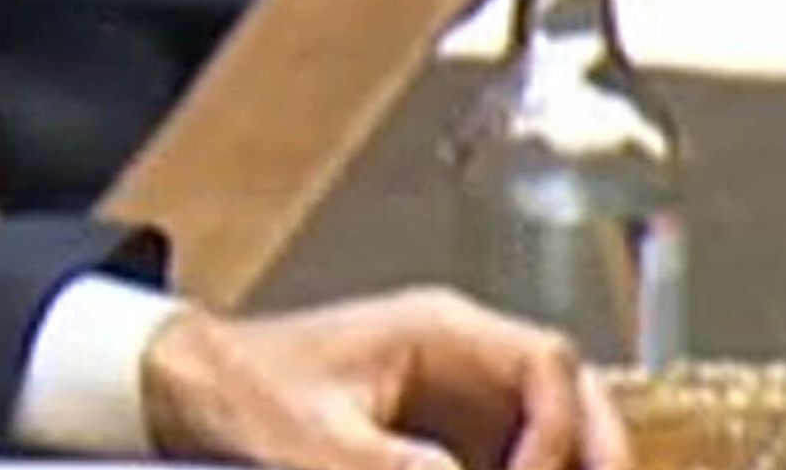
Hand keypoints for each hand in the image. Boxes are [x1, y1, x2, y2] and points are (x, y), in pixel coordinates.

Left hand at [141, 291, 633, 469]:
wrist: (189, 385)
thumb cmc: (240, 387)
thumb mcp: (312, 439)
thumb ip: (391, 467)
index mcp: (436, 330)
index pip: (546, 363)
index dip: (562, 429)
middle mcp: (459, 352)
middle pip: (568, 391)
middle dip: (597, 451)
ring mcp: (456, 389)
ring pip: (548, 424)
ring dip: (567, 462)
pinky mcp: (442, 428)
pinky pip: (510, 451)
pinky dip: (524, 468)